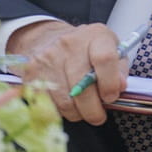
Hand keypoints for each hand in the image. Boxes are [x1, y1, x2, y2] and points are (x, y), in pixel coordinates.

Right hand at [10, 20, 126, 125]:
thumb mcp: (111, 48)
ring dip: (77, 113)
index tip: (111, 97)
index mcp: (95, 36)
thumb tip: (120, 87)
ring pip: (65, 100)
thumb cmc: (86, 48)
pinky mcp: (31, 74)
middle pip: (82, 86)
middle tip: (99, 116)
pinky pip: (48, 104)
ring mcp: (48, 59)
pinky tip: (68, 107)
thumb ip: (120, 69)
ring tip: (84, 111)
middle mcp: (70, 45)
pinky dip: (61, 112)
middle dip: (93, 109)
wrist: (48, 39)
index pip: (104, 59)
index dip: (110, 84)